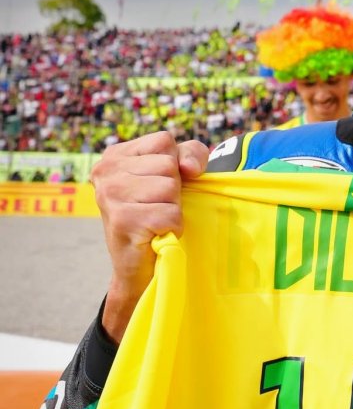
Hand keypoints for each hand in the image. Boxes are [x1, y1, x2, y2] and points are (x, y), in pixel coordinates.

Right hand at [90, 131, 208, 342]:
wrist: (138, 268)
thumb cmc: (159, 215)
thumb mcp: (176, 175)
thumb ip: (190, 155)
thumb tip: (189, 168)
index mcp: (115, 155)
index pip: (164, 141)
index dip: (176, 164)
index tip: (160, 185)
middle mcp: (106, 170)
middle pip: (169, 165)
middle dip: (174, 189)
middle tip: (156, 208)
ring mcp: (110, 194)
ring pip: (170, 188)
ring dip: (173, 208)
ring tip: (155, 220)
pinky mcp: (122, 220)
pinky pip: (171, 213)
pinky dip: (173, 226)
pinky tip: (156, 233)